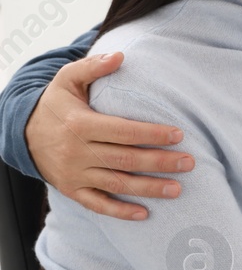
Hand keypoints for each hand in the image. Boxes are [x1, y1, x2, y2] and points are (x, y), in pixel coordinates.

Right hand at [25, 52, 192, 220]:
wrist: (22, 132)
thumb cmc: (56, 104)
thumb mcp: (68, 79)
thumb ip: (93, 66)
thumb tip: (120, 55)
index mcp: (80, 124)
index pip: (123, 131)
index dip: (152, 134)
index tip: (179, 135)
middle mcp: (77, 152)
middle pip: (126, 159)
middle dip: (160, 162)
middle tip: (189, 163)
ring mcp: (74, 174)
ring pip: (117, 184)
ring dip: (148, 189)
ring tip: (178, 189)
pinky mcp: (72, 189)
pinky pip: (97, 204)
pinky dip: (119, 211)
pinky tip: (144, 214)